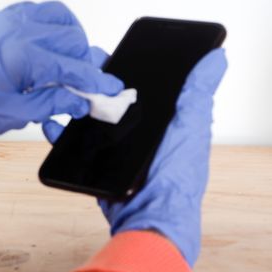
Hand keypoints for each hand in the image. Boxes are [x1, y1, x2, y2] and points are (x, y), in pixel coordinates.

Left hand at [0, 1, 122, 142]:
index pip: (73, 67)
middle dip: (86, 61)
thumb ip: (53, 103)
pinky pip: (35, 10)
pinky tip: (48, 45)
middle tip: (88, 81)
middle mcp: (19, 30)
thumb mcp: (15, 113)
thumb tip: (78, 101)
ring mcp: (8, 19)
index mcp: (23, 56)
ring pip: (58, 15)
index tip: (112, 88)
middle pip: (72, 38)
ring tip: (71, 60)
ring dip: (72, 37)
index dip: (97, 81)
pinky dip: (50, 25)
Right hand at [43, 49, 227, 266]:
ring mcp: (117, 149)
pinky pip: (77, 144)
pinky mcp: (98, 164)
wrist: (147, 219)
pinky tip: (55, 123)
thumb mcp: (190, 129)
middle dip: (97, 84)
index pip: (144, 87)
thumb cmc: (175, 177)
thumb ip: (198, 94)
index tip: (115, 52)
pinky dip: (64, 133)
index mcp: (163, 121)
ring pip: (92, 119)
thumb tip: (217, 58)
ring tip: (65, 89)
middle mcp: (139, 133)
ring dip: (78, 104)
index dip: (130, 68)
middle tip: (82, 69)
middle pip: (114, 100)